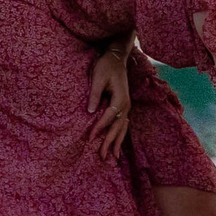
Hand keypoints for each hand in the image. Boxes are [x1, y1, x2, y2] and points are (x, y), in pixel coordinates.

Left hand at [86, 45, 131, 161]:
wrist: (116, 58)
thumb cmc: (106, 66)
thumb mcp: (97, 77)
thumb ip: (94, 94)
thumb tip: (90, 111)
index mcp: (120, 98)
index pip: (108, 117)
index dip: (99, 129)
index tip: (89, 139)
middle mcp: (126, 105)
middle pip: (118, 127)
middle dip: (110, 143)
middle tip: (102, 157)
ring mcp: (126, 106)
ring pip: (123, 128)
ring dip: (117, 143)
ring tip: (113, 157)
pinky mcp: (123, 106)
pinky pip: (122, 124)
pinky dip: (120, 135)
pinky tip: (117, 145)